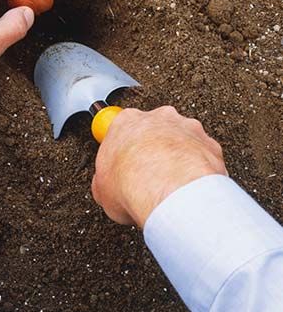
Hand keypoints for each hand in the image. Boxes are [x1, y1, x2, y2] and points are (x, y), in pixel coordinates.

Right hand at [91, 106, 226, 227]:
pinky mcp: (209, 144)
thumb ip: (106, 181)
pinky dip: (200, 170)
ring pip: (183, 140)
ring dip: (180, 158)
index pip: (123, 128)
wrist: (169, 193)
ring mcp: (186, 128)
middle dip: (155, 149)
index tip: (125, 161)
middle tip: (151, 175)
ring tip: (173, 185)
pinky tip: (191, 189)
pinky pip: (204, 155)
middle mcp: (158, 118)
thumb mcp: (103, 189)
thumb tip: (107, 189)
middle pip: (156, 129)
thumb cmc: (134, 185)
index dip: (125, 148)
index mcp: (127, 121)